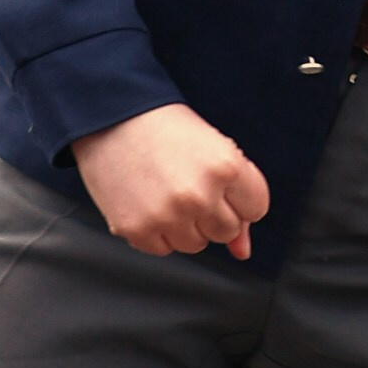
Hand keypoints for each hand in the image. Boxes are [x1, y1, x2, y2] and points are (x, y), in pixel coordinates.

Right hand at [73, 104, 269, 259]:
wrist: (111, 117)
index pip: (256, 209)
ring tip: (168, 192)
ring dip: (186, 226)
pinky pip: (164, 249)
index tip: (221, 184)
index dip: (239, 197)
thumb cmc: (164, 128)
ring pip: (196, 245)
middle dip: (214, 213)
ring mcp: (168, 216)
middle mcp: (199, 195)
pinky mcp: (138, 230)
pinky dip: (158, 232)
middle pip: (226, 231)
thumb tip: (243, 251)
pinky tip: (149, 202)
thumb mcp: (213, 149)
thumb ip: (236, 200)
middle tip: (191, 185)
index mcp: (225, 167)